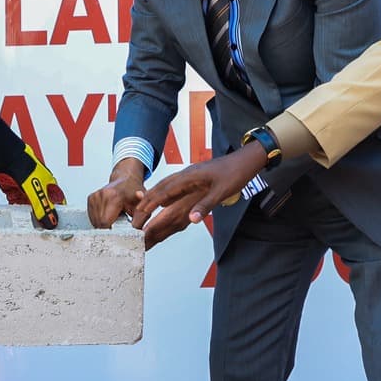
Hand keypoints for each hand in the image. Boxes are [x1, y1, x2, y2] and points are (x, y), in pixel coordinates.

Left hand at [0, 117, 65, 228]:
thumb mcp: (35, 189)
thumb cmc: (22, 163)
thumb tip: (52, 223)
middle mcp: (39, 188)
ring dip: (27, 217)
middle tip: (39, 232)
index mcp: (49, 185)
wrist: (2, 154)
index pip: (57, 205)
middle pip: (43, 208)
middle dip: (41, 219)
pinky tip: (14, 218)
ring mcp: (26, 189)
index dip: (57, 217)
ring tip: (26, 229)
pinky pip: (16, 204)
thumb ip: (42, 207)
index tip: (55, 229)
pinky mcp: (14, 190)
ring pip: (29, 208)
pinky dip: (15, 211)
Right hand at [87, 159, 147, 227]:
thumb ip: (140, 218)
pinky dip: (99, 219)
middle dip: (109, 227)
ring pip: (95, 221)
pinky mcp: (91, 198)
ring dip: (104, 224)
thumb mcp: (141, 205)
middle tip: (119, 222)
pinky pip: (92, 217)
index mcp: (114, 197)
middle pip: (99, 223)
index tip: (119, 231)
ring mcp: (95, 196)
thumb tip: (138, 231)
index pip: (105, 222)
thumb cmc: (133, 192)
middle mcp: (102, 195)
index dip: (112, 231)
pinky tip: (108, 214)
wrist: (126, 180)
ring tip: (114, 216)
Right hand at [133, 148, 265, 247]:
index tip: (139, 214)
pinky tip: (162, 200)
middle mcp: (185, 175)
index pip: (164, 192)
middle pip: (160, 188)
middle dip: (146, 202)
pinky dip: (163, 193)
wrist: (245, 160)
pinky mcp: (193, 177)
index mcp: (190, 177)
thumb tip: (191, 219)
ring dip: (152, 197)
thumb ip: (205, 205)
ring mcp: (188, 175)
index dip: (150, 204)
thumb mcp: (221, 192)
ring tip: (141, 209)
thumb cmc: (235, 174)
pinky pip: (173, 186)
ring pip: (165, 186)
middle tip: (135, 216)